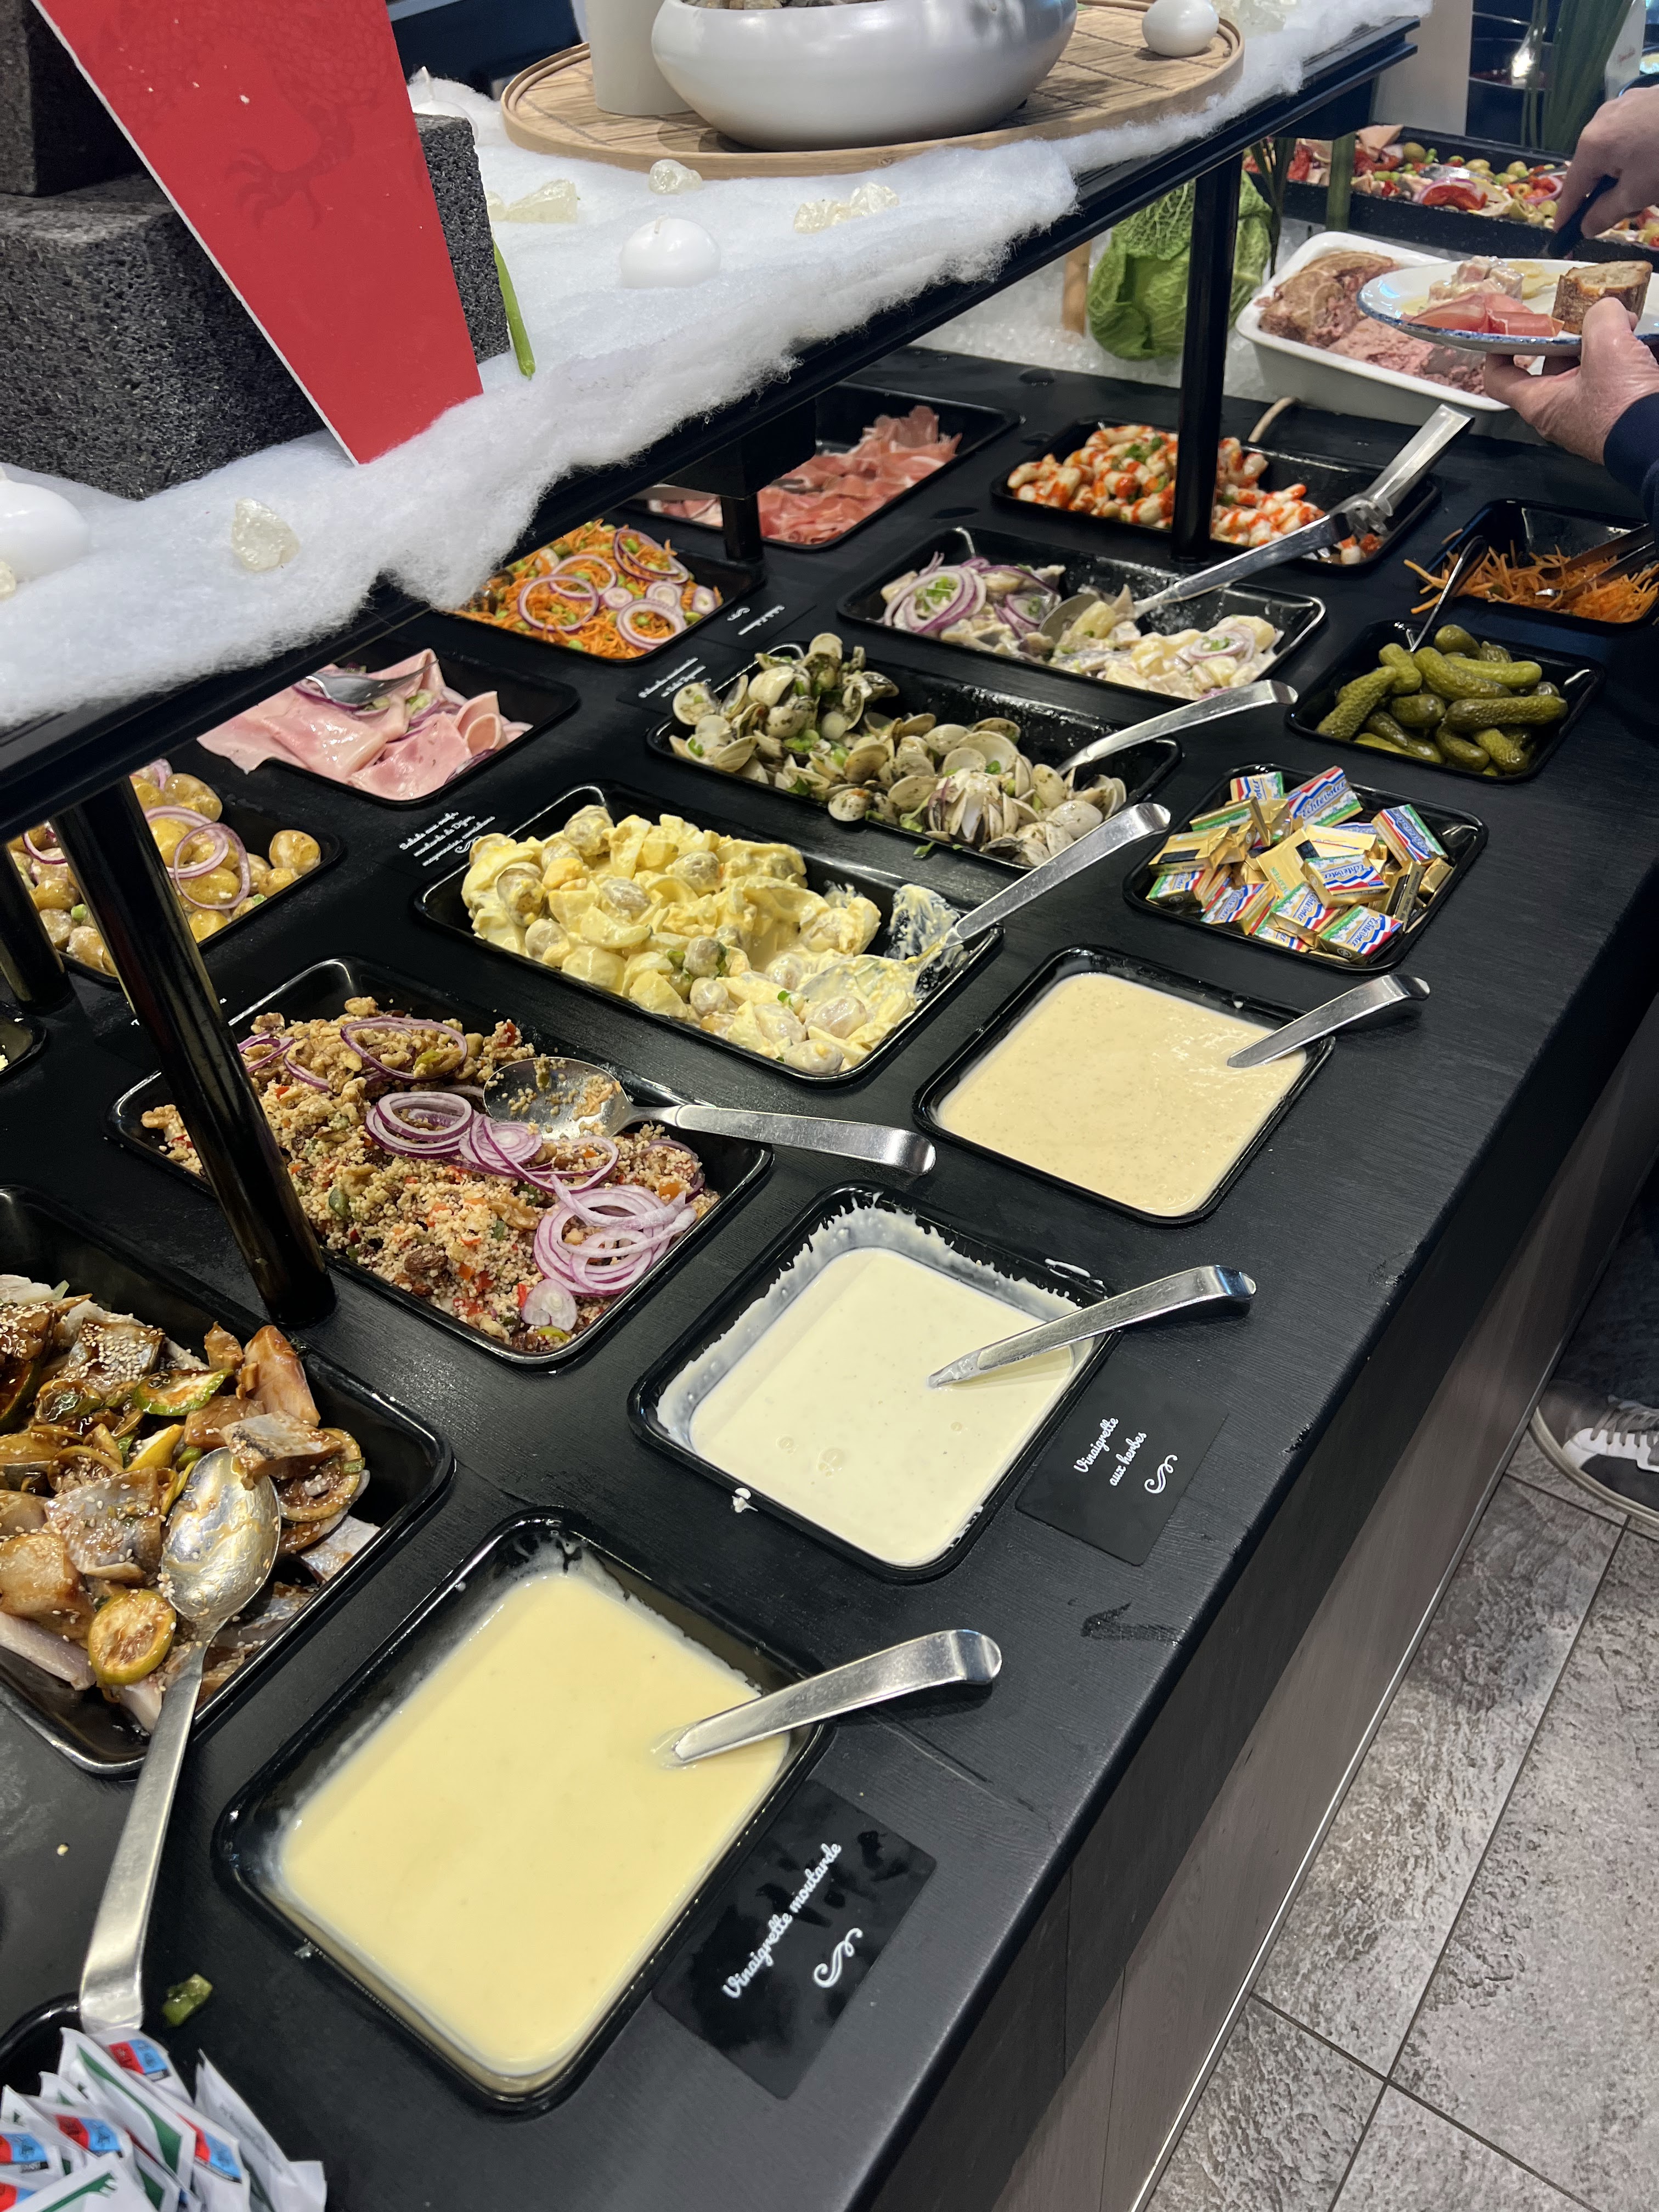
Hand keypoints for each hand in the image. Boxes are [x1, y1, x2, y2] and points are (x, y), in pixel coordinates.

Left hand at [1483, 297, 1658, 460]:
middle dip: (1570, 335)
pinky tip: (1640, 343)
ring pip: (1585, 365)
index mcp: (1541, 402)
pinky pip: (1611, 375)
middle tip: (1588, 317)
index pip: (1499, 379)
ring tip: (1623, 326)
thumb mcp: (1606, 345)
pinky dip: (1622, 355)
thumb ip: (1599, 317)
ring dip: (1601, 342)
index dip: (1497, 351)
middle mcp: (1559, 410)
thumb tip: (1607, 310)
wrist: (1656, 439)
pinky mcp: (1612, 409)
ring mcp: (1586, 411)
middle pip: (1550, 363)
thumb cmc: (1623, 408)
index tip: (1506, 331)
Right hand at [1555, 86, 1658, 235]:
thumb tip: (1586, 227)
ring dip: (1625, 173)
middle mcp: (1602, 120)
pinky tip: (1657, 160)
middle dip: (1605, 192)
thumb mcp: (1638, 193)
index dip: (1567, 216)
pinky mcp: (1647, 98)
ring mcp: (1625, 104)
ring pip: (1614, 150)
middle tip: (1627, 210)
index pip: (1572, 189)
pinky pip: (1631, 133)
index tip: (1561, 235)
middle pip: (1594, 167)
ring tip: (1651, 185)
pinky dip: (1638, 153)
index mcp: (1593, 144)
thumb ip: (1606, 213)